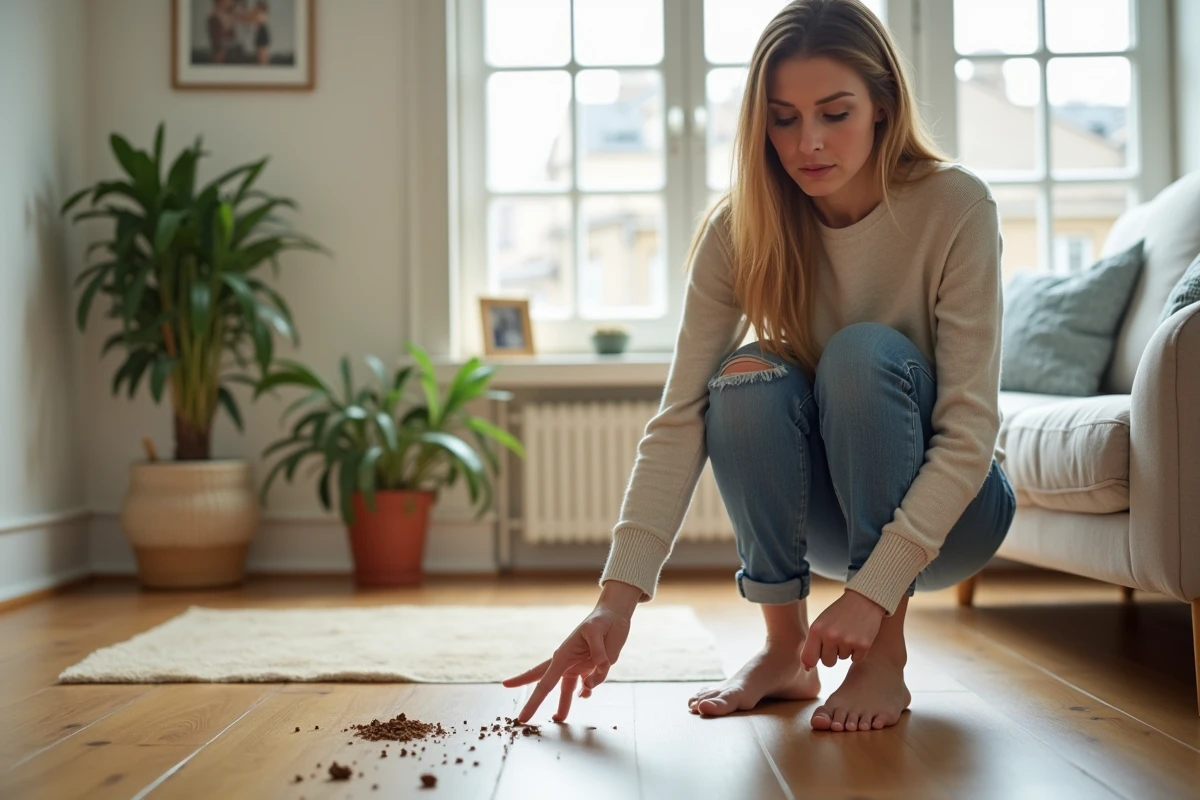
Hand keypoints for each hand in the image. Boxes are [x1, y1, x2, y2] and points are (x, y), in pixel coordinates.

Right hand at [501, 581, 640, 722]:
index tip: (521, 716)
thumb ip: (598, 655)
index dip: (533, 701)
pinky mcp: (591, 668)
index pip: (545, 682)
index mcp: (563, 655)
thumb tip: (596, 676)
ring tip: (559, 717)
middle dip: (535, 701)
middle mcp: (567, 663)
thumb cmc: (601, 620)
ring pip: (568, 690)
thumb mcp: (597, 632)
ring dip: (565, 703)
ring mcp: (578, 667)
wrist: (614, 616)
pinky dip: (588, 689)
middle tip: (521, 717)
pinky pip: (587, 686)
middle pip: (547, 685)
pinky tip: (586, 693)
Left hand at [800, 590, 885, 669]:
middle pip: (827, 662)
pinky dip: (857, 651)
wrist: (863, 600)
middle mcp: (831, 636)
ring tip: (849, 632)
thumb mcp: (821, 623)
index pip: (808, 658)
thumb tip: (806, 667)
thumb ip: (812, 643)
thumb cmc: (838, 614)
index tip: (813, 663)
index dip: (810, 663)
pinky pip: (856, 659)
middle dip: (832, 654)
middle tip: (837, 638)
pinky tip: (858, 636)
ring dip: (846, 649)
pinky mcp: (863, 645)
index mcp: (816, 630)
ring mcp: (847, 641)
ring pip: (843, 659)